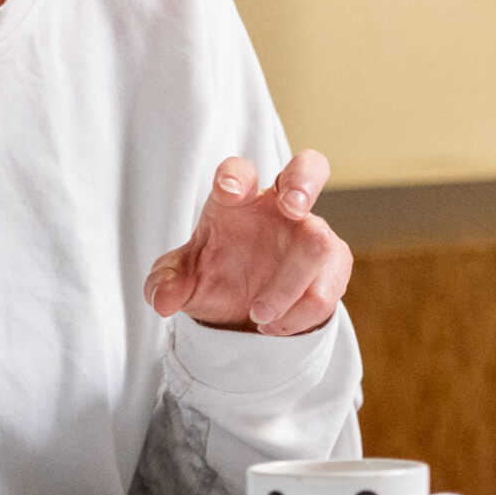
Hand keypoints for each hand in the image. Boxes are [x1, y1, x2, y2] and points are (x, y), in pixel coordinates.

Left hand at [144, 151, 352, 336]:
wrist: (244, 312)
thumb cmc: (214, 275)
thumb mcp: (182, 281)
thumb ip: (166, 284)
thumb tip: (161, 299)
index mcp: (239, 199)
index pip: (240, 171)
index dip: (235, 176)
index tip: (227, 192)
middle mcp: (281, 207)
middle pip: (310, 166)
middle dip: (304, 180)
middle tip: (293, 206)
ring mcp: (312, 232)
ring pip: (318, 242)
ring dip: (287, 285)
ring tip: (259, 316)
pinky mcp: (334, 265)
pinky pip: (326, 289)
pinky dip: (298, 315)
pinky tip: (275, 328)